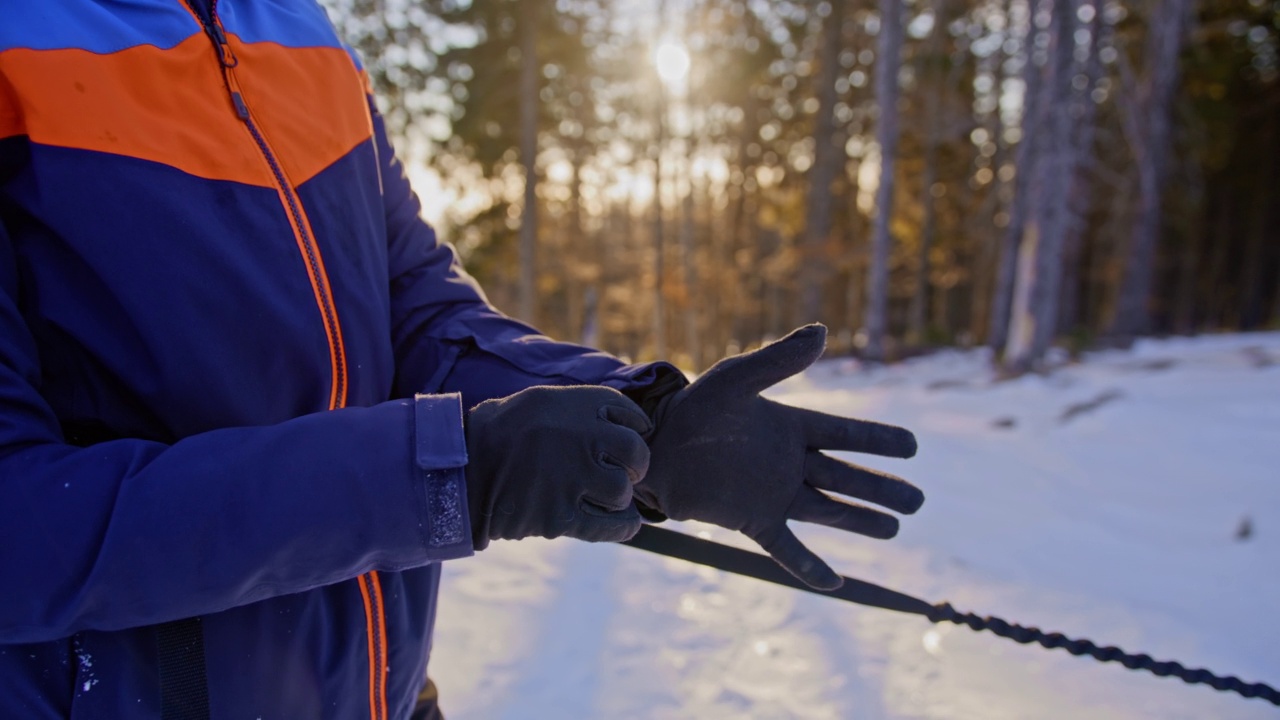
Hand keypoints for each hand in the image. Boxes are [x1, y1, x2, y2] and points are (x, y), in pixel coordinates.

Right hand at [465, 386, 650, 548]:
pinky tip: (623, 521)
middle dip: (634, 465)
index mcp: (577, 405)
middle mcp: (582, 437)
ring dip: (618, 496)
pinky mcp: (561, 515)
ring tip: (604, 495)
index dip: (635, 430)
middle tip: (623, 471)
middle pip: (635, 453)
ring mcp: (573, 478)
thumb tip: (625, 424)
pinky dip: (623, 525)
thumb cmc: (500, 433)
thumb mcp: (541, 402)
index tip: (628, 439)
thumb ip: (582, 410)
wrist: (459, 469)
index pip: (632, 416)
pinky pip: (613, 525)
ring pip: (622, 491)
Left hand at [634, 325, 921, 589]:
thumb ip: (777, 361)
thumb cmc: (692, 408)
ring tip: (894, 528)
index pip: (846, 434)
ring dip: (861, 521)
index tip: (912, 446)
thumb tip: (821, 331)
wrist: (652, 447)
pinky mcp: (753, 520)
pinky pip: (788, 548)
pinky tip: (835, 586)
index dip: (879, 440)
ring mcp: (773, 493)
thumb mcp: (736, 378)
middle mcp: (788, 462)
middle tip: (919, 501)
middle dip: (882, 489)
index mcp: (790, 426)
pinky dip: (810, 567)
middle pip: (846, 477)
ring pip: (829, 510)